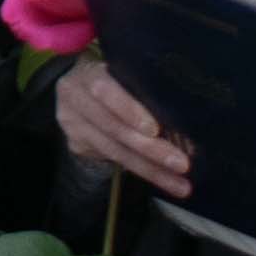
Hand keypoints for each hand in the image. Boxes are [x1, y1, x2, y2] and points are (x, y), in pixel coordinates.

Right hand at [54, 58, 192, 199]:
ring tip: (179, 184)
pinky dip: (142, 170)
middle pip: (113, 128)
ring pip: (115, 152)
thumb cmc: (111, 74)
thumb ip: (141, 89)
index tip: (155, 130)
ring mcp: (73, 126)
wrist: (75, 85)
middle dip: (150, 149)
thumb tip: (180, 120)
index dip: (129, 111)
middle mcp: (74, 101)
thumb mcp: (121, 71)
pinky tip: (164, 178)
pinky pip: (113, 160)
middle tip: (182, 165)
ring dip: (150, 170)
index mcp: (86, 74)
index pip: (105, 91)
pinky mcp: (77, 145)